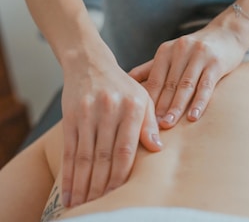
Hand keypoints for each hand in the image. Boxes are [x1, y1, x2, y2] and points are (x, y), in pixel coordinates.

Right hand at [60, 44, 161, 206]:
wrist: (90, 64)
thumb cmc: (122, 85)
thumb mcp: (142, 98)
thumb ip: (149, 123)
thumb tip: (157, 149)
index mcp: (132, 107)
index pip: (126, 150)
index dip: (121, 176)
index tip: (119, 195)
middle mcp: (109, 110)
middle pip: (104, 157)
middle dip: (101, 186)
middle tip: (99, 208)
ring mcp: (87, 113)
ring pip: (85, 157)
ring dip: (83, 185)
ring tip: (82, 205)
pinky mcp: (71, 116)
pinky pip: (69, 150)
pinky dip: (68, 173)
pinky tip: (68, 191)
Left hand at [129, 24, 246, 128]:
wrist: (226, 33)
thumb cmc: (194, 49)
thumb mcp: (171, 54)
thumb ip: (151, 68)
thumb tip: (127, 81)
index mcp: (166, 51)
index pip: (154, 79)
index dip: (148, 100)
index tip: (141, 119)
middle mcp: (180, 51)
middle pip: (168, 84)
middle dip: (160, 107)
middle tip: (152, 127)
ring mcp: (199, 56)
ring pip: (185, 86)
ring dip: (176, 107)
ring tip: (168, 124)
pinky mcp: (216, 62)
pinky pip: (206, 85)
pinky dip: (199, 102)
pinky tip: (193, 117)